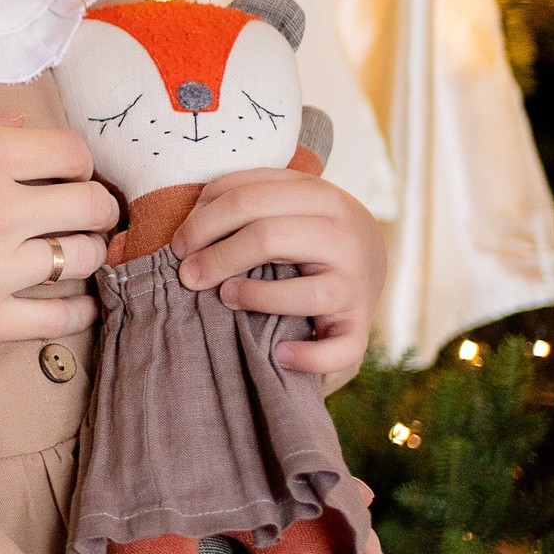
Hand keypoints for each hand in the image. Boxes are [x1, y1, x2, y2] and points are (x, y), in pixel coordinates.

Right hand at [0, 111, 118, 376]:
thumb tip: (15, 125)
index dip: (75, 159)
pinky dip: (78, 310)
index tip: (62, 170)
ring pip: (85, 258)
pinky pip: (61, 319)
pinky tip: (72, 302)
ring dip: (86, 252)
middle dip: (93, 204)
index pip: (71, 151)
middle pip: (91, 204)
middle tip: (77, 210)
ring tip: (70, 252)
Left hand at [171, 167, 383, 383]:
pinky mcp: (360, 325)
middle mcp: (343, 236)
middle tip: (188, 276)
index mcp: (319, 196)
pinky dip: (310, 357)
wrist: (373, 254)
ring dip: (256, 298)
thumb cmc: (306, 226)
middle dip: (216, 258)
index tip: (180, 245)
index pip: (248, 198)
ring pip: (308, 294)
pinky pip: (343, 349)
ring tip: (226, 297)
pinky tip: (279, 355)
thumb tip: (191, 230)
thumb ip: (241, 200)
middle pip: (268, 238)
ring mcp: (356, 283)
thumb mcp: (283, 199)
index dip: (203, 222)